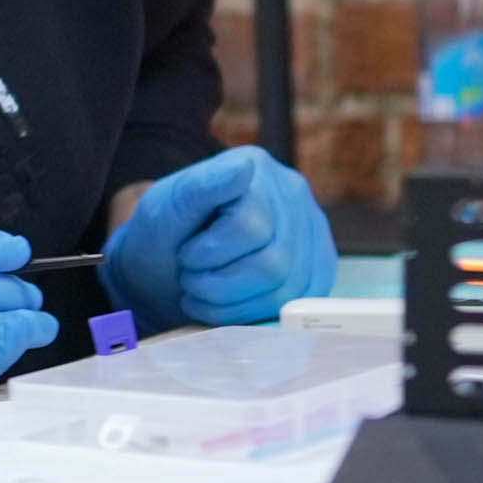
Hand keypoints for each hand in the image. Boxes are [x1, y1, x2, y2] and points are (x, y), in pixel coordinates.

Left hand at [102, 146, 336, 329]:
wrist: (167, 267)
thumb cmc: (163, 237)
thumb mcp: (165, 210)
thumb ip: (201, 188)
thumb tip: (243, 167)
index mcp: (255, 168)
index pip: (249, 228)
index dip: (208, 255)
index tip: (185, 254)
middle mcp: (292, 193)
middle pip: (274, 264)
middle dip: (220, 285)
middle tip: (192, 280)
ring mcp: (312, 229)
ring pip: (289, 289)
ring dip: (236, 304)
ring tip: (206, 293)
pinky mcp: (318, 264)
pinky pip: (300, 303)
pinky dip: (257, 314)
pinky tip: (230, 305)